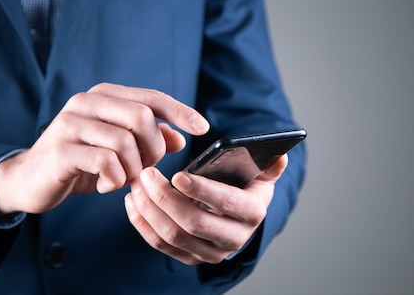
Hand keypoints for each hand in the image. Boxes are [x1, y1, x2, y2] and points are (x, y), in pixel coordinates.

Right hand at [0, 83, 208, 213]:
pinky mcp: (60, 149)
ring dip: (133, 169)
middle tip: (145, 169)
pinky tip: (107, 186)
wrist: (31, 179)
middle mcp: (86, 102)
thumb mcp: (120, 150)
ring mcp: (70, 123)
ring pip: (125, 141)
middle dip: (154, 149)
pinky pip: (105, 162)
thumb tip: (180, 138)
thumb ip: (149, 140)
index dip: (180, 112)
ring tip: (124, 179)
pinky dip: (115, 179)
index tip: (203, 127)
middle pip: (142, 117)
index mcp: (104, 96)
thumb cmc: (81, 162)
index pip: (152, 97)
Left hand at [124, 154, 288, 264]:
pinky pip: (160, 245)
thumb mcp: (260, 176)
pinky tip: (133, 202)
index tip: (178, 174)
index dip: (202, 190)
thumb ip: (268, 166)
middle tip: (147, 174)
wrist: (239, 218)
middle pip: (193, 223)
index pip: (226, 203)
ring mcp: (210, 252)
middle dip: (165, 198)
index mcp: (252, 213)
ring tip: (137, 184)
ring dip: (149, 209)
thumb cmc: (245, 187)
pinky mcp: (190, 258)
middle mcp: (234, 238)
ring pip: (173, 235)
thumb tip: (279, 156)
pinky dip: (142, 224)